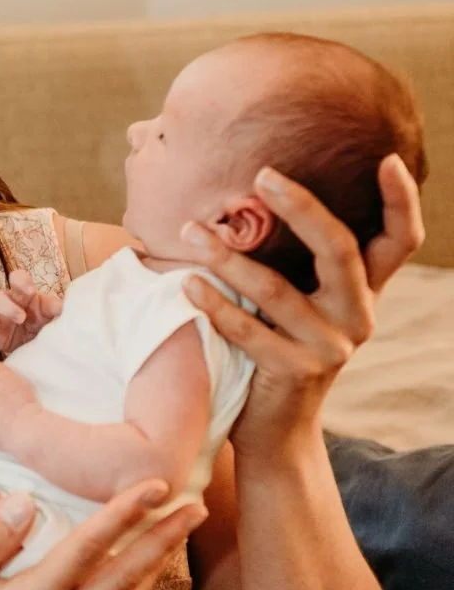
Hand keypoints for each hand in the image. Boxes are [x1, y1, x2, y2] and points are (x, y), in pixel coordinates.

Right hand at [0, 269, 62, 357]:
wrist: (44, 344)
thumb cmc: (46, 321)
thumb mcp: (52, 313)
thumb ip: (54, 307)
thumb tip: (60, 307)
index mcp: (22, 294)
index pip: (17, 278)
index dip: (20, 281)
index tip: (30, 291)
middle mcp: (5, 305)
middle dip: (6, 306)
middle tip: (21, 318)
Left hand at [175, 154, 423, 453]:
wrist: (274, 430)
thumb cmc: (278, 350)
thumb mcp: (299, 305)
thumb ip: (299, 264)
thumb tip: (255, 194)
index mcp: (364, 293)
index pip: (401, 241)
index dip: (402, 200)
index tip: (385, 159)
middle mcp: (358, 317)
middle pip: (340, 248)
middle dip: (301, 206)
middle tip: (262, 175)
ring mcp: (330, 347)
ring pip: (276, 289)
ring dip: (227, 255)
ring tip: (190, 231)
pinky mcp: (295, 371)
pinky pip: (246, 331)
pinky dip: (214, 304)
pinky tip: (187, 283)